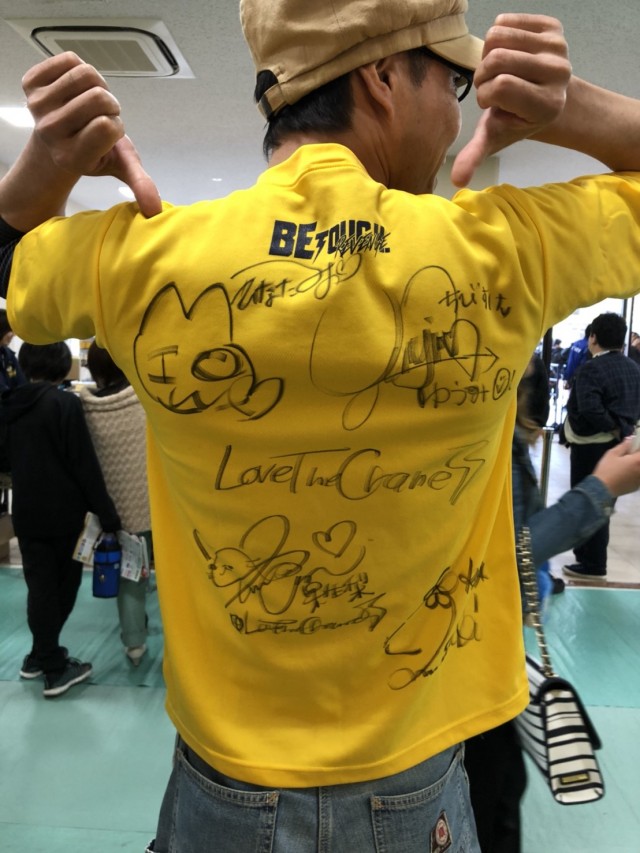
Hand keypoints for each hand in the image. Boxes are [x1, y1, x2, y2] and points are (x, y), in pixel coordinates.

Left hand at [22, 52, 160, 216]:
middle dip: (109, 103)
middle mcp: (49, 132)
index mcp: (71, 156)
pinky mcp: (30, 83)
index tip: (108, 134)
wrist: (54, 141)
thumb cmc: (93, 151)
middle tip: (101, 116)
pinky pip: (68, 59)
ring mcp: (36, 106)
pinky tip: (74, 89)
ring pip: (85, 73)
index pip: (107, 125)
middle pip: (99, 97)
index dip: (116, 124)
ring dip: (97, 84)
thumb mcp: (118, 167)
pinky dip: (78, 69)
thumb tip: (156, 210)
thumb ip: (139, 183)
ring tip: (89, 101)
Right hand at [451, 14, 571, 186]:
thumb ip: (476, 155)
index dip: (486, 94)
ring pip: (497, 35)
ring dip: (488, 55)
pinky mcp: (553, 26)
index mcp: (547, 103)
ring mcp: (558, 46)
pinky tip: (508, 54)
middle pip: (497, 58)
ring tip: (500, 70)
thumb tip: (457, 182)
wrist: (546, 95)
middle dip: (484, 74)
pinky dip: (497, 37)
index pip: (501, 86)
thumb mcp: (495, 137)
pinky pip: (505, 20)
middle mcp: (559, 72)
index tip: (494, 104)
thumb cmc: (515, 119)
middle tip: (493, 87)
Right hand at [593, 437, 639, 497]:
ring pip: (639, 469)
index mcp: (638, 460)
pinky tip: (625, 475)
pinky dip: (634, 474)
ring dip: (635, 466)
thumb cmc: (606, 469)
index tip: (632, 447)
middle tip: (629, 456)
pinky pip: (638, 477)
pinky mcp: (637, 487)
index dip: (637, 447)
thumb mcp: (612, 454)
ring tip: (625, 467)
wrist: (601, 489)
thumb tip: (631, 438)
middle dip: (636, 457)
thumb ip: (624, 445)